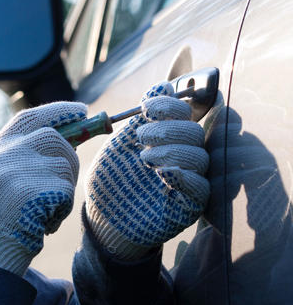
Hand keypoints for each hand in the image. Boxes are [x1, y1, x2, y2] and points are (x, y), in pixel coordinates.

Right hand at [0, 101, 86, 275]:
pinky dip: (63, 209)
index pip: (27, 119)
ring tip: (45, 212)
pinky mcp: (32, 190)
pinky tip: (44, 224)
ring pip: (63, 163)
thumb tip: (67, 140)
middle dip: (69, 156)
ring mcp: (14, 172)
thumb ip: (20, 160)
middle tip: (67, 180)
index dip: (57, 111)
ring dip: (65, 189)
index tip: (80, 111)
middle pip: (52, 138)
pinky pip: (66, 190)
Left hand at [85, 82, 209, 259]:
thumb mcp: (118, 146)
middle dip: (168, 129)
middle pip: (194, 131)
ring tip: (145, 160)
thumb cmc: (110, 180)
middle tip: (142, 139)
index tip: (148, 108)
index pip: (184, 111)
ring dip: (172, 151)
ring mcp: (188, 179)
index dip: (171, 104)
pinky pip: (202, 187)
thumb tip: (162, 86)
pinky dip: (184, 176)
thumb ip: (139, 120)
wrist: (103, 217)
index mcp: (165, 137)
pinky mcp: (190, 204)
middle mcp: (181, 154)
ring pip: (199, 155)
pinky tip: (163, 173)